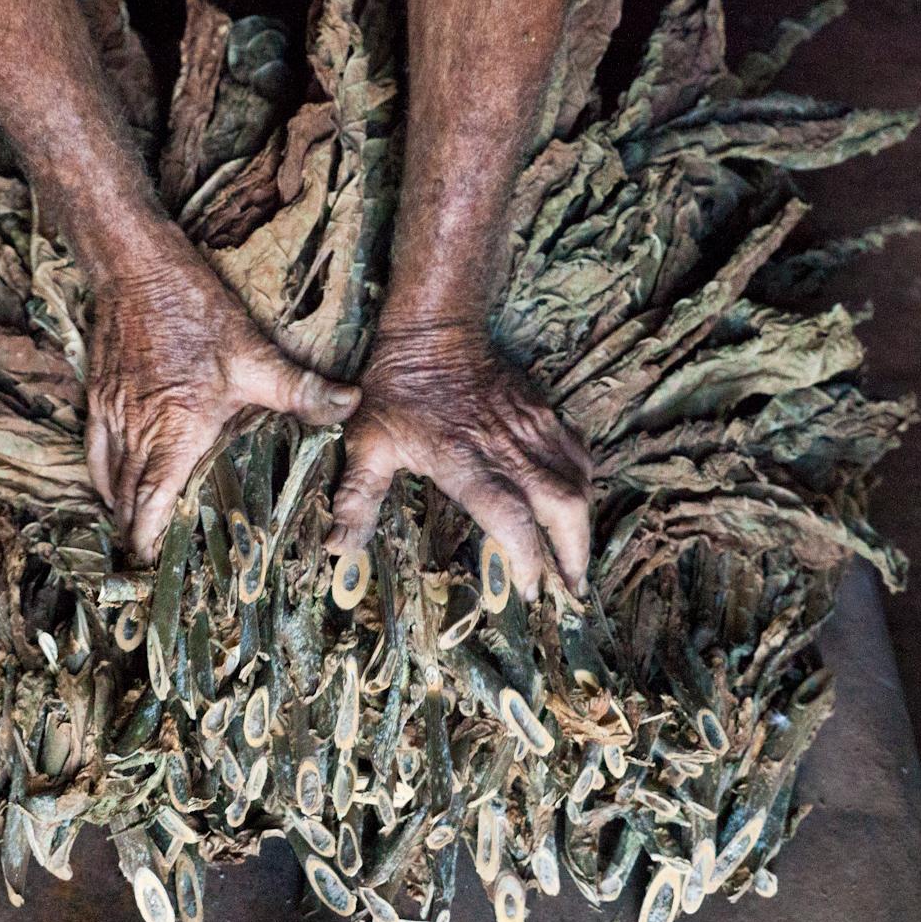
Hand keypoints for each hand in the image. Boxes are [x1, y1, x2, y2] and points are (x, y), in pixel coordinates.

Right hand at [86, 244, 359, 560]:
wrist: (134, 265)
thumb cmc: (193, 310)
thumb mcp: (254, 353)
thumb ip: (301, 389)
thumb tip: (351, 405)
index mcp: (173, 431)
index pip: (151, 501)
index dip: (149, 537)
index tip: (155, 563)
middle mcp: (137, 429)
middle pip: (126, 498)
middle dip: (137, 532)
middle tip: (154, 558)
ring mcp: (112, 412)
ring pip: (107, 476)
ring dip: (121, 507)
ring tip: (136, 530)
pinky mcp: (98, 394)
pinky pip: (93, 447)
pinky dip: (102, 474)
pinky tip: (113, 482)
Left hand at [324, 325, 592, 599]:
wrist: (434, 330)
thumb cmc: (395, 390)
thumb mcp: (367, 443)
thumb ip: (357, 498)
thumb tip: (337, 548)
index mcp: (465, 463)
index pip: (510, 518)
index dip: (526, 558)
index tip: (525, 590)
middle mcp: (508, 451)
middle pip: (564, 508)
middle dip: (574, 553)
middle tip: (570, 590)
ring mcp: (532, 430)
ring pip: (578, 484)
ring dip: (582, 526)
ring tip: (575, 561)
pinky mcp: (544, 414)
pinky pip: (579, 455)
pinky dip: (583, 486)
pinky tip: (575, 507)